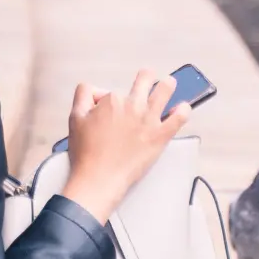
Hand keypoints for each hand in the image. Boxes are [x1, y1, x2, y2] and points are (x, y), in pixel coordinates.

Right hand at [60, 69, 186, 223]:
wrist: (99, 180)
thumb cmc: (86, 154)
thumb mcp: (75, 118)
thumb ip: (83, 95)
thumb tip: (95, 90)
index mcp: (111, 100)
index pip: (111, 90)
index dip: (108, 100)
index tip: (107, 112)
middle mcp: (132, 105)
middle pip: (145, 80)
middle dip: (146, 78)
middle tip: (146, 81)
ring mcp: (149, 120)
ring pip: (165, 90)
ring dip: (168, 85)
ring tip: (169, 84)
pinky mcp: (161, 136)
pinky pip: (179, 117)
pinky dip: (183, 110)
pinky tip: (183, 108)